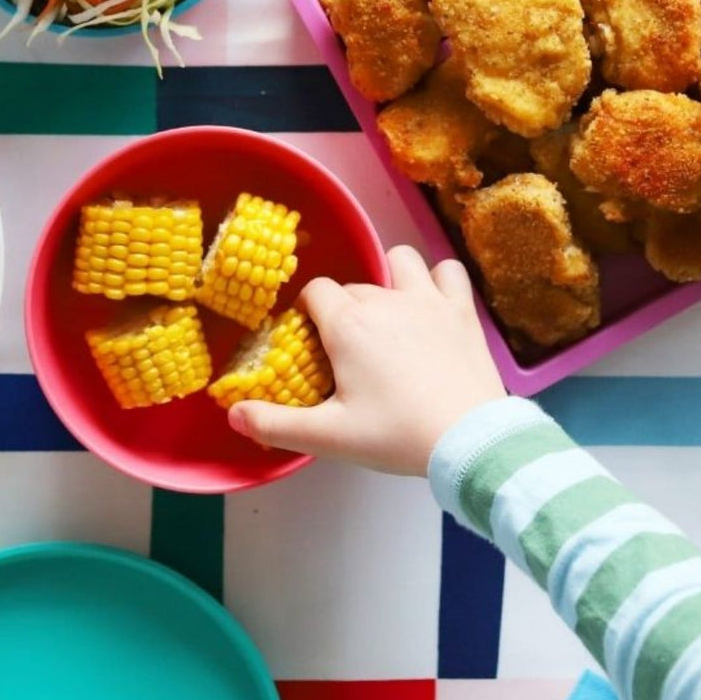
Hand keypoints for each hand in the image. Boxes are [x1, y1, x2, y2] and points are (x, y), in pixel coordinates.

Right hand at [228, 246, 506, 475]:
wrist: (468, 438)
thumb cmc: (396, 435)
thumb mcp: (330, 437)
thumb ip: (276, 425)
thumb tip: (233, 414)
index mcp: (348, 324)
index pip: (316, 291)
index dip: (310, 312)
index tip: (315, 343)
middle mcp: (385, 300)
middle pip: (353, 287)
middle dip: (345, 310)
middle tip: (350, 352)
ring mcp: (427, 299)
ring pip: (400, 261)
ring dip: (391, 278)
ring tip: (390, 313)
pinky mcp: (461, 308)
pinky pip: (448, 271)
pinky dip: (439, 280)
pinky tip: (433, 302)